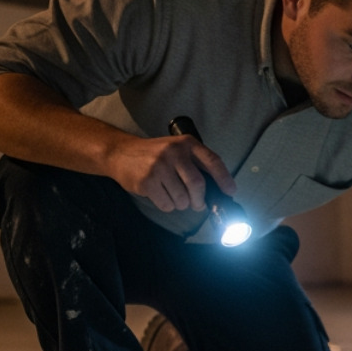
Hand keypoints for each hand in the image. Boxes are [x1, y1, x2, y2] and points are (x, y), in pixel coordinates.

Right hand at [106, 132, 236, 212]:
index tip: (231, 192)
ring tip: (172, 195)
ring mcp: (159, 166)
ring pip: (182, 198)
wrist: (121, 152)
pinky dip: (167, 206)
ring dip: (181, 204)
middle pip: (197, 185)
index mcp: (186, 144)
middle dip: (199, 200)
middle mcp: (174, 153)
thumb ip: (195, 163)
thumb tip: (217, 188)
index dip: (224, 179)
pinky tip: (160, 195)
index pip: (212, 161)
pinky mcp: (147, 181)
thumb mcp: (176, 149)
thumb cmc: (154, 154)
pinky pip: (167, 204)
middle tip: (197, 204)